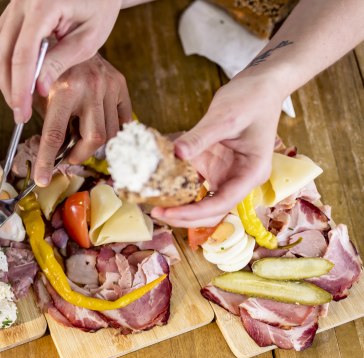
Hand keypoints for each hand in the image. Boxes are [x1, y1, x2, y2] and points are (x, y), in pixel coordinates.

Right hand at [0, 0, 121, 123]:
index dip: (20, 88)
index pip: (23, 55)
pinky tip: (15, 79)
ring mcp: (12, 6)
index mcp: (43, 5)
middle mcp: (21, 2)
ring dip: (0, 78)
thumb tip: (37, 89)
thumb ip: (62, 60)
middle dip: (8, 88)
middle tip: (21, 112)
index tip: (23, 112)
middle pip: (0, 54)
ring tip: (18, 98)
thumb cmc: (100, 4)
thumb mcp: (90, 36)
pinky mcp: (10, 12)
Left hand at [32, 55, 130, 184]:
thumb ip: (48, 123)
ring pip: (109, 133)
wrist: (70, 36)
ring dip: (93, 143)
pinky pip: (122, 121)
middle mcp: (89, 87)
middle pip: (93, 139)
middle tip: (68, 156)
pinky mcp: (120, 83)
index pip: (54, 136)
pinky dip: (111, 131)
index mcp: (62, 90)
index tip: (42, 179)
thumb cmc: (50, 70)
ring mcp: (108, 85)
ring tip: (79, 134)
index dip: (47, 161)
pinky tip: (95, 125)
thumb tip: (52, 158)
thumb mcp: (41, 95)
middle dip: (79, 154)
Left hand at [152, 76, 281, 227]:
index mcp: (251, 172)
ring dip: (180, 206)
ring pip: (202, 201)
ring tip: (153, 203)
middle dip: (184, 216)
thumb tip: (175, 152)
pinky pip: (195, 183)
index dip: (193, 213)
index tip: (168, 213)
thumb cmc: (250, 99)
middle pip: (212, 211)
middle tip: (155, 211)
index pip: (222, 203)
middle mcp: (240, 178)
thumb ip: (200, 137)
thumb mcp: (224, 117)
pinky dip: (178, 186)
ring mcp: (227, 174)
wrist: (260, 85)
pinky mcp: (214, 166)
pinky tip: (158, 184)